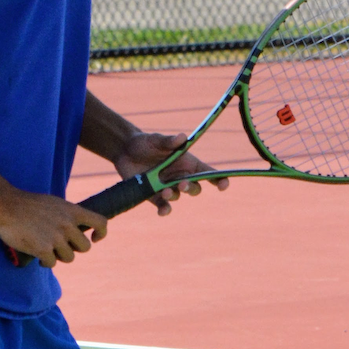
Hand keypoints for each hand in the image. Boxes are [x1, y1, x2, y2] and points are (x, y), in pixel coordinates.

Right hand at [0, 187, 106, 267]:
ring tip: (46, 250)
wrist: (4, 205)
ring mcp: (56, 237)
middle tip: (60, 247)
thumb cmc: (25, 204)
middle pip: (85, 247)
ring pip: (69, 258)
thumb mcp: (53, 203)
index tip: (94, 238)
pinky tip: (38, 257)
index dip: (101, 233)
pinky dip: (45, 263)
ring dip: (58, 257)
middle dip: (74, 249)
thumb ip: (66, 215)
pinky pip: (52, 264)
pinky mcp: (43, 249)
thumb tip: (74, 229)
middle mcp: (67, 224)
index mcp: (72, 211)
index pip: (101, 222)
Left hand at [114, 130, 228, 216]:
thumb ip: (168, 141)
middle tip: (182, 184)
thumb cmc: (145, 143)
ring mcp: (167, 187)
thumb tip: (182, 137)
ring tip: (164, 190)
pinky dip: (165, 210)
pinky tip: (163, 211)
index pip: (208, 173)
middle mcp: (180, 176)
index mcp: (187, 163)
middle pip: (195, 188)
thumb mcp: (156, 140)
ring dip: (174, 195)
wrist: (124, 151)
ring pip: (178, 196)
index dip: (219, 180)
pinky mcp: (154, 196)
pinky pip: (164, 206)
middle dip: (191, 188)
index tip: (223, 185)